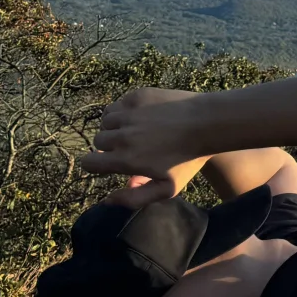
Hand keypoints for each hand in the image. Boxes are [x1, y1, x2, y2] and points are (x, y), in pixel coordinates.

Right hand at [82, 89, 212, 205]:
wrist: (207, 124)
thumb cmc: (188, 160)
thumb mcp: (166, 188)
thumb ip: (134, 198)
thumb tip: (107, 200)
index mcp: (126, 160)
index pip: (89, 162)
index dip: (95, 164)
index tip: (107, 163)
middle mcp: (122, 136)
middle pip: (98, 140)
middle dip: (108, 146)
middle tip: (128, 147)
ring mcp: (129, 113)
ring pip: (106, 120)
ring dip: (114, 126)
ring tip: (133, 131)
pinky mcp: (137, 96)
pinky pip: (118, 104)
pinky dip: (123, 110)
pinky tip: (140, 116)